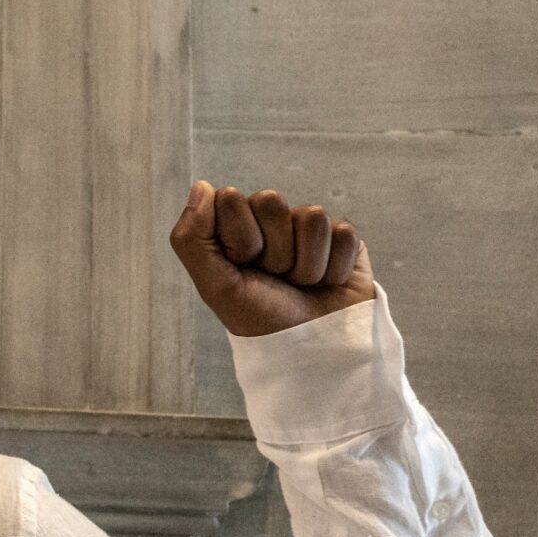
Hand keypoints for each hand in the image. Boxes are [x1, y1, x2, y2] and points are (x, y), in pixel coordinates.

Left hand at [168, 181, 376, 336]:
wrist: (312, 350)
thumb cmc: (261, 318)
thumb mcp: (215, 286)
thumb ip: (193, 238)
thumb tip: (202, 186)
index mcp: (233, 227)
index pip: (232, 198)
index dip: (239, 238)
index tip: (244, 267)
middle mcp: (270, 221)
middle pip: (272, 200)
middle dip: (273, 250)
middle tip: (275, 277)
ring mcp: (308, 228)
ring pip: (312, 216)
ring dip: (306, 263)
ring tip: (302, 284)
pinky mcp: (344, 240)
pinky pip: (343, 232)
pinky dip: (335, 268)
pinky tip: (328, 283)